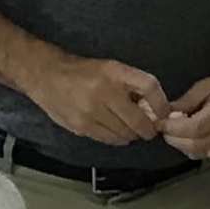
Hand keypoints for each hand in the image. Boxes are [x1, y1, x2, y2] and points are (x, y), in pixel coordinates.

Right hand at [27, 54, 171, 148]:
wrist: (45, 76)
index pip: (149, 86)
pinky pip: (109, 139)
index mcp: (114, 72)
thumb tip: (154, 109)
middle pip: (139, 120)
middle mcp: (104, 91)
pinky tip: (115, 131)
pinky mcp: (81, 126)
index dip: (161, 104)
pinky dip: (117, 138)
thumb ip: (131, 86)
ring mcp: (91, 111)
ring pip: (125, 134)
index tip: (164, 113)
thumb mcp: (110, 68)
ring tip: (130, 128)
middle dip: (148, 128)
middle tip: (149, 129)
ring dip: (132, 134)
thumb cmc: (83, 72)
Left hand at [157, 59, 209, 163]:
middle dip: (175, 139)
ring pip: (200, 153)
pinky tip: (193, 137)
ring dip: (183, 145)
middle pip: (195, 145)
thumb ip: (187, 101)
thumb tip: (166, 113)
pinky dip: (196, 148)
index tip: (161, 123)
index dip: (173, 128)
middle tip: (165, 129)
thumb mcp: (209, 84)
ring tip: (178, 132)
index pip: (194, 128)